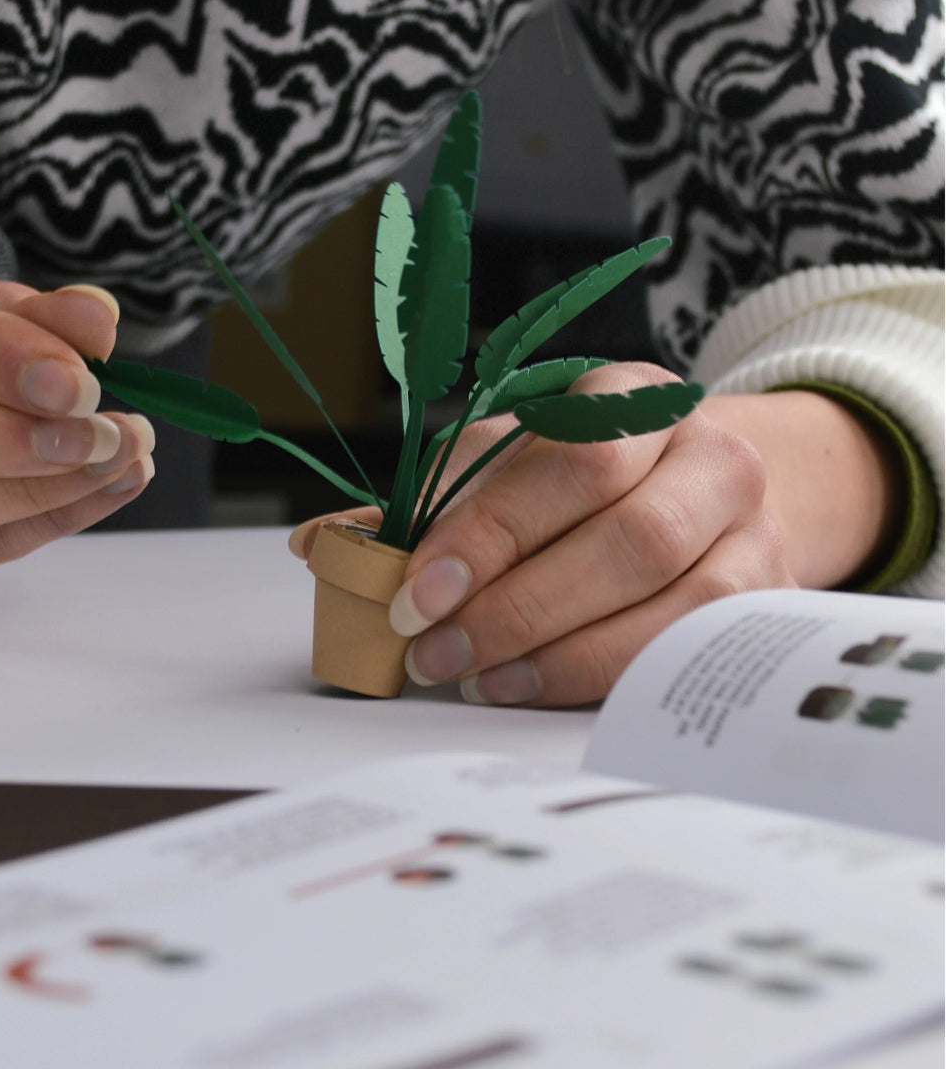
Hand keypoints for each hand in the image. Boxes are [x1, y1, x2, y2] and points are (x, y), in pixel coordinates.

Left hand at [292, 362, 901, 704]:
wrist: (716, 484)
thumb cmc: (588, 477)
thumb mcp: (509, 461)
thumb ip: (430, 499)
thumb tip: (323, 546)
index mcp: (628, 398)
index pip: (565, 462)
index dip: (487, 534)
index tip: (413, 594)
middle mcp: (702, 452)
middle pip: (628, 534)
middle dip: (518, 605)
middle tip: (434, 653)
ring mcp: (747, 526)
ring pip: (672, 599)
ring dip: (559, 652)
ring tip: (474, 679)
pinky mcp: (763, 593)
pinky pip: (692, 647)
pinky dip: (605, 674)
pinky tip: (533, 686)